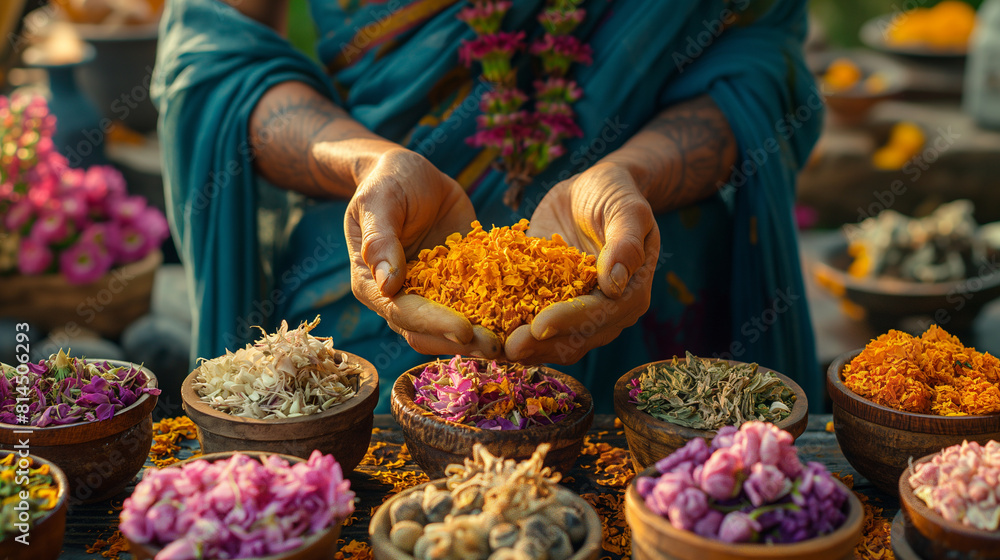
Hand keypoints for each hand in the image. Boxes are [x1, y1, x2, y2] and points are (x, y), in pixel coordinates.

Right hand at [345, 148, 501, 357]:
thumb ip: (379, 239)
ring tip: (513, 342)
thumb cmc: (388, 182)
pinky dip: (498, 314)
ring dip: (481, 338)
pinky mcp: (459, 284)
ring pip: (454, 328)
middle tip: (496, 345)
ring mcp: (431, 294)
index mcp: (373, 285)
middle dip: (461, 342)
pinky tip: (527, 318)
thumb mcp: (379, 200)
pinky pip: (477, 304)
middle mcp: (400, 298)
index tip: (463, 330)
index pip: (402, 313)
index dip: (433, 324)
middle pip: (428, 332)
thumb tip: (387, 284)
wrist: (413, 174)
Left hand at [504, 162, 660, 363]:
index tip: (539, 327)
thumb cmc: (614, 193)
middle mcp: (605, 311)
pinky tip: (481, 332)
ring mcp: (575, 311)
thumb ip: (625, 243)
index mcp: (630, 293)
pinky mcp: (548, 303)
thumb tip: (615, 284)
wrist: (589, 190)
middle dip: (540, 345)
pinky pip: (528, 322)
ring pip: (551, 341)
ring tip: (491, 349)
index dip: (568, 322)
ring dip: (522, 347)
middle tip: (508, 347)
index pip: (599, 315)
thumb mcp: (626, 209)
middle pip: (574, 338)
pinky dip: (507, 330)